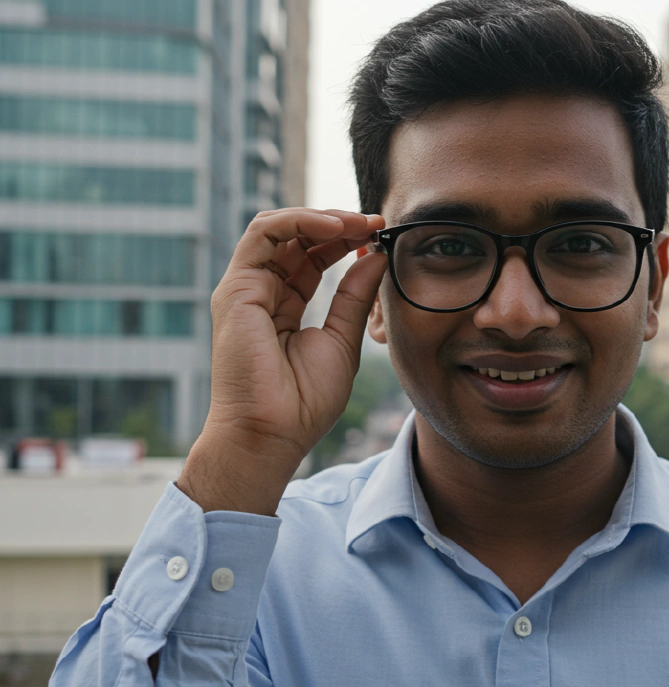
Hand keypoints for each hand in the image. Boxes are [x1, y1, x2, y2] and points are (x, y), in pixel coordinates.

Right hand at [177, 208, 386, 514]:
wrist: (272, 434)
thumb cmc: (304, 402)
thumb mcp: (342, 340)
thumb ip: (355, 296)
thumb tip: (375, 256)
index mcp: (285, 306)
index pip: (313, 258)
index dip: (346, 241)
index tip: (381, 235)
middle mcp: (262, 293)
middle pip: (297, 239)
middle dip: (338, 224)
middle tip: (375, 222)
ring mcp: (246, 289)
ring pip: (278, 229)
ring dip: (321, 218)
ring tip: (358, 222)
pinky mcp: (236, 289)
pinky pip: (263, 235)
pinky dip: (298, 221)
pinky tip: (334, 228)